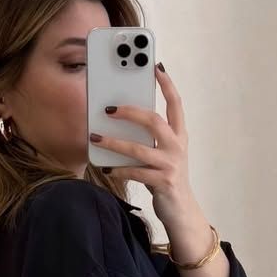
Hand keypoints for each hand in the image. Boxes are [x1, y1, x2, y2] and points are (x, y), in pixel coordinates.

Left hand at [90, 63, 197, 227]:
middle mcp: (177, 146)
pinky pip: (135, 173)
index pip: (176, 103)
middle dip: (130, 112)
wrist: (182, 210)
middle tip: (108, 108)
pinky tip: (106, 167)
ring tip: (95, 138)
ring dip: (114, 143)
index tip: (156, 66)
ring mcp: (171, 165)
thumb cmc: (166, 176)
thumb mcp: (162, 152)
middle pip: (154, 121)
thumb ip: (148, 137)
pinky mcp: (163, 182)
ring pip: (139, 149)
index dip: (167, 84)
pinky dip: (118, 170)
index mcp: (179, 134)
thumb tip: (119, 116)